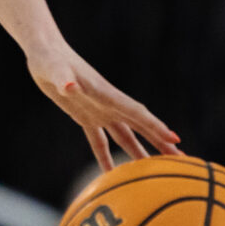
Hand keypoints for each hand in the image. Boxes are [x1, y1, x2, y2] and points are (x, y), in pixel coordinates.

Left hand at [26, 37, 177, 170]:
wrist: (44, 52)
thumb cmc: (50, 58)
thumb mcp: (55, 69)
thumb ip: (62, 78)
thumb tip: (68, 86)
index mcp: (106, 94)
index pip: (136, 113)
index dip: (155, 126)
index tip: (175, 139)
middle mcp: (108, 104)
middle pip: (140, 126)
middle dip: (160, 142)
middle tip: (180, 159)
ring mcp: (98, 111)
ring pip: (125, 136)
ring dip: (139, 151)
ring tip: (154, 170)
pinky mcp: (84, 116)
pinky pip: (99, 141)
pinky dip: (105, 156)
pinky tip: (111, 173)